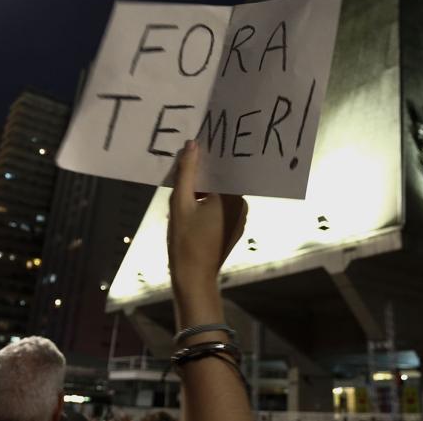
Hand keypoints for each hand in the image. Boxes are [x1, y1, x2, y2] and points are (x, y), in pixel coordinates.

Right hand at [168, 140, 246, 292]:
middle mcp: (241, 206)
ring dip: (202, 191)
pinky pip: (220, 209)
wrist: (193, 278)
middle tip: (183, 168)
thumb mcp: (180, 203)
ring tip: (183, 189)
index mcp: (233, 197)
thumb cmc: (186, 241)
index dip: (207, 160)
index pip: (222, 169)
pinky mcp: (232, 229)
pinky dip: (207, 205)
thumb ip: (187, 172)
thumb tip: (193, 145)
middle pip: (220, 182)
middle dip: (202, 176)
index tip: (193, 151)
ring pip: (219, 195)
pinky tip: (190, 206)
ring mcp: (239, 219)